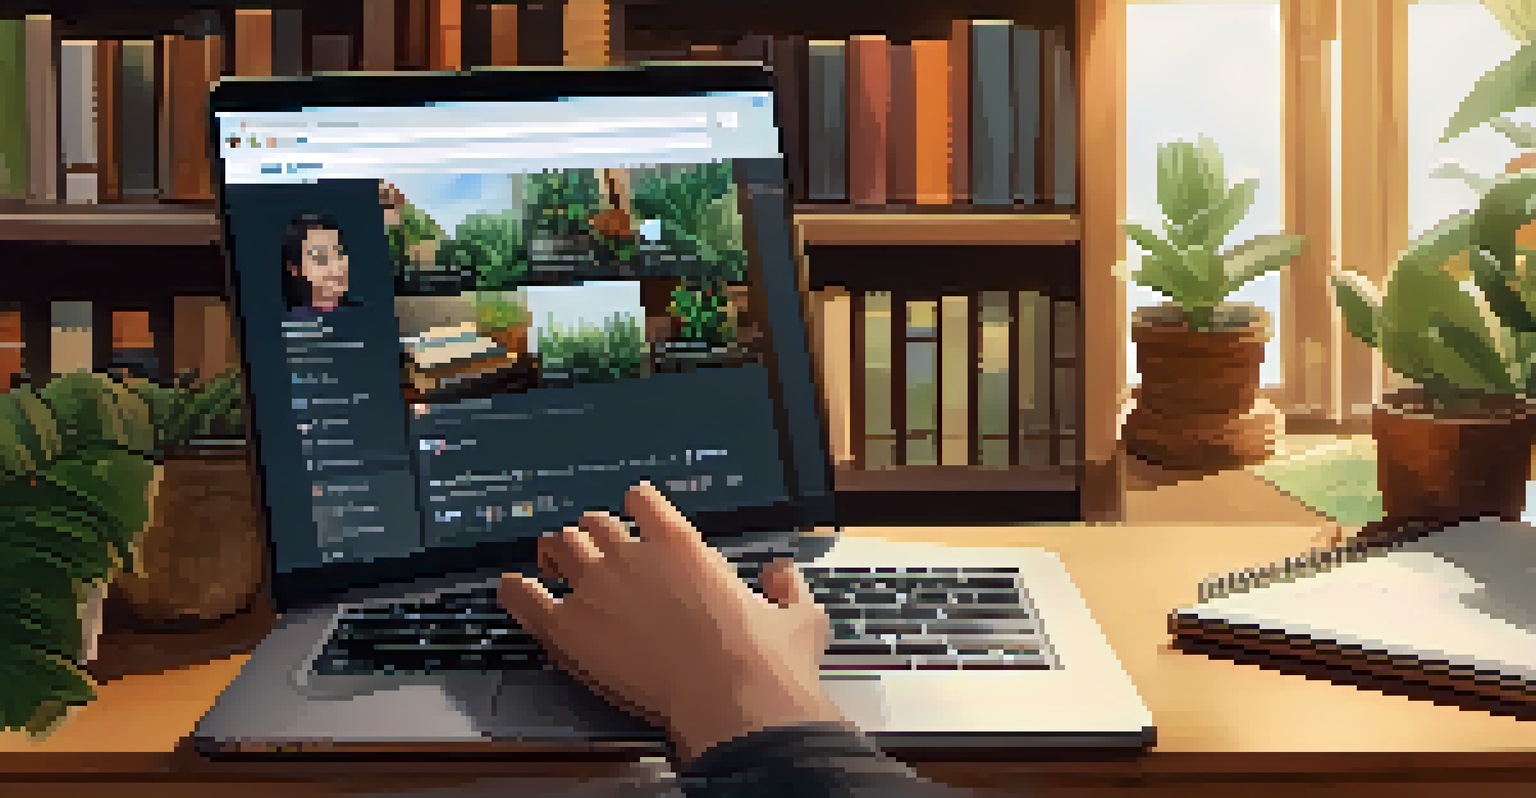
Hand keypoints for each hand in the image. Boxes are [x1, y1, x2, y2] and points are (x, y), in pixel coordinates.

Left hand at [498, 481, 844, 763]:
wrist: (733, 700)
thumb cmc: (765, 661)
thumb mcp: (798, 615)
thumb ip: (787, 588)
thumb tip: (782, 575)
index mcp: (680, 543)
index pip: (641, 500)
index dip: (636, 508)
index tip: (634, 518)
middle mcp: (632, 555)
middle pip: (593, 522)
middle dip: (592, 535)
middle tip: (590, 551)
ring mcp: (595, 589)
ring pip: (558, 546)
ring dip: (554, 552)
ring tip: (550, 563)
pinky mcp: (568, 629)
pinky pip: (523, 595)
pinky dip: (514, 589)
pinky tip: (512, 589)